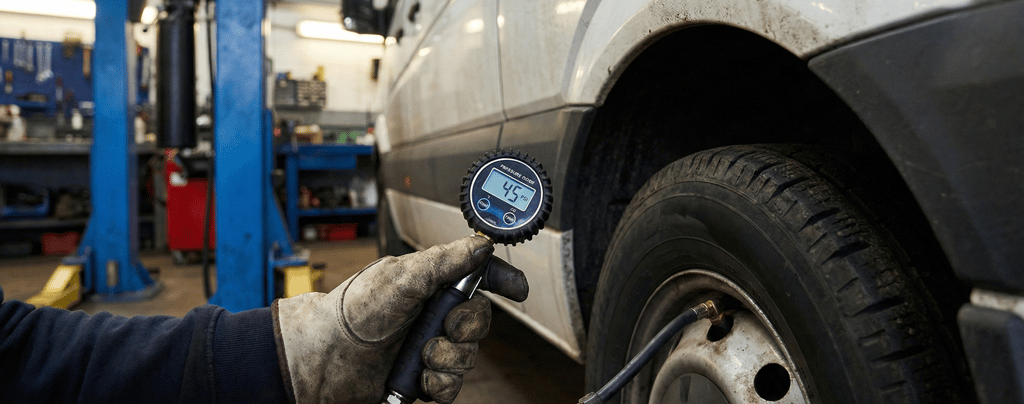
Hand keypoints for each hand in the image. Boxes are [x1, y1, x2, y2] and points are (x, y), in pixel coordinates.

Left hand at [273, 235, 528, 403]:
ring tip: (422, 355)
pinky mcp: (421, 377)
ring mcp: (428, 346)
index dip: (502, 280)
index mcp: (431, 283)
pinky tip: (421, 379)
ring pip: (467, 356)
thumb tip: (482, 245)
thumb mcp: (403, 276)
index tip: (518, 288)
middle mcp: (432, 314)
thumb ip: (446, 262)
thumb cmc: (355, 308)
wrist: (326, 356)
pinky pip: (452, 386)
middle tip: (444, 327)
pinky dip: (440, 384)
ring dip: (448, 358)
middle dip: (466, 328)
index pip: (478, 277)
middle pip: (479, 321)